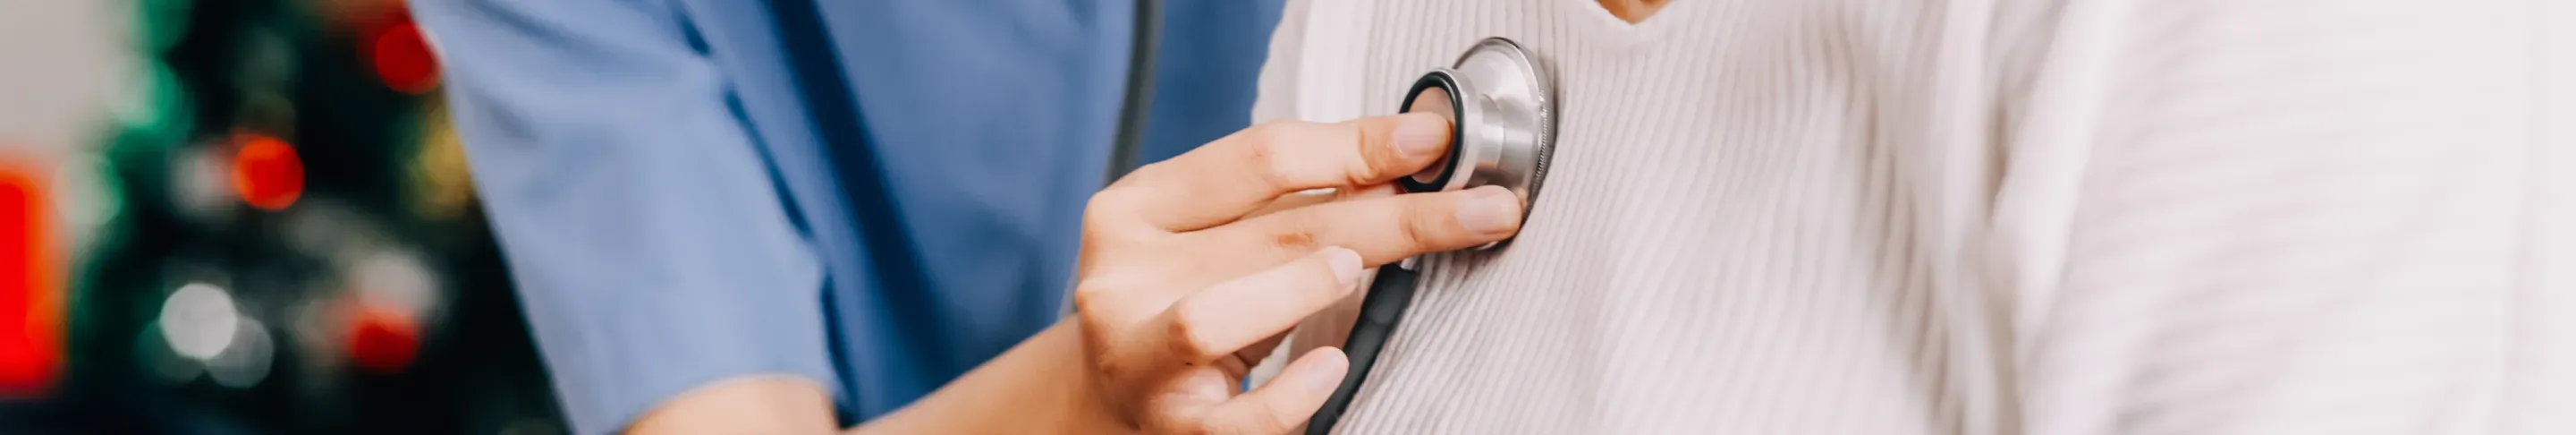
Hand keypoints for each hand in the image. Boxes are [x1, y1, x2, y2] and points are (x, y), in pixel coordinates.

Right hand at [1072, 113, 1525, 433]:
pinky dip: (1290, 395)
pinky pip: (1236, 420)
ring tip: (1357, 270)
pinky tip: (1332, 368)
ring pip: (1210, 320)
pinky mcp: (1173, 429)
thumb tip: (1410, 162)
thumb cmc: (1182, 300)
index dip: (1356, 145)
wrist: (1113, 395)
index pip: (1259, 158)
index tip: (1434, 142)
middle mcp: (1124, 281)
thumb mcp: (1213, 235)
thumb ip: (1288, 202)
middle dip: (1390, 216)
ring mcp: (1141, 360)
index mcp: (1136, 210)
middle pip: (1272, 231)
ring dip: (1299, 288)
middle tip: (1476, 209)